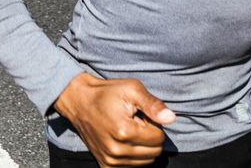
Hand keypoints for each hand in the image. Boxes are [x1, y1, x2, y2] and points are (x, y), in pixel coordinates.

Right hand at [53, 72, 175, 166]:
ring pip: (145, 161)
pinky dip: (133, 155)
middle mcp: (117, 150)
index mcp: (124, 132)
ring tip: (128, 130)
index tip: (141, 115)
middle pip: (155, 152)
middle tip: (135, 122)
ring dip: (141, 146)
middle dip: (149, 136)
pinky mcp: (106, 165)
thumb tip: (171, 118)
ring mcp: (110, 160)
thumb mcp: (132, 89)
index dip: (153, 124)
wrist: (79, 102)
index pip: (159, 138)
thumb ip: (153, 105)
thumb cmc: (107, 94)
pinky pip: (132, 167)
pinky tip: (122, 140)